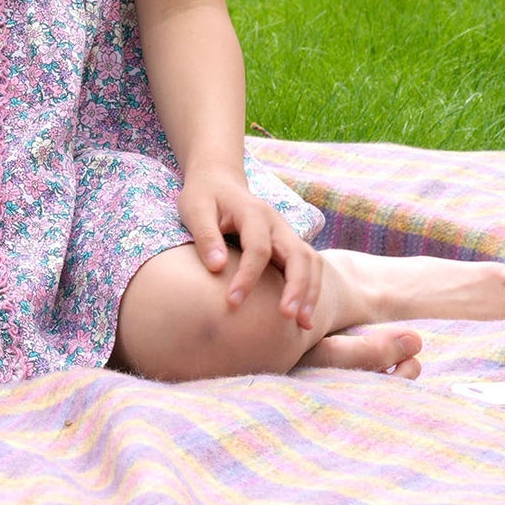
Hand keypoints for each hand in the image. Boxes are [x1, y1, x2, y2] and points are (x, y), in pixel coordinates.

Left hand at [178, 166, 321, 329]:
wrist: (219, 180)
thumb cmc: (204, 196)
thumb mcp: (194, 209)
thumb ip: (205, 236)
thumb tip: (217, 268)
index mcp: (253, 212)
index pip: (257, 248)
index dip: (247, 277)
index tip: (232, 302)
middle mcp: (276, 222)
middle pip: (298, 254)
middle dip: (297, 287)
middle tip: (288, 317)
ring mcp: (285, 233)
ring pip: (310, 261)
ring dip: (310, 292)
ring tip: (304, 324)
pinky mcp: (287, 244)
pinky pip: (309, 266)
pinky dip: (311, 289)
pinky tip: (303, 314)